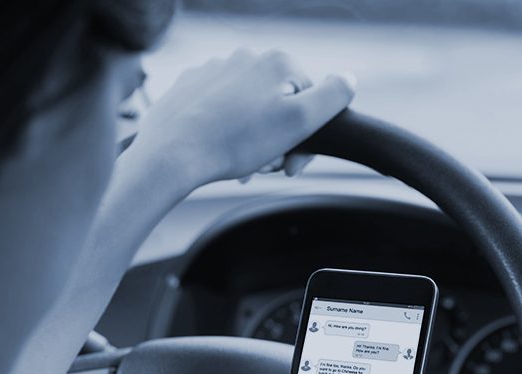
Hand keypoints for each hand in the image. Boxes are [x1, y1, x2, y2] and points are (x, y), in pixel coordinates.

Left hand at [130, 48, 355, 192]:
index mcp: (277, 62)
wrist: (172, 153)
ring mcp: (215, 70)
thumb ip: (333, 97)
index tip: (291, 165)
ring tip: (242, 164)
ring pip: (251, 110)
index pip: (311, 100)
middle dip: (280, 140)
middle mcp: (246, 57)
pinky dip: (227, 132)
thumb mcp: (300, 121)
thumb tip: (349, 79)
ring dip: (255, 140)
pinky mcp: (191, 87)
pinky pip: (221, 111)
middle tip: (266, 168)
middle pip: (280, 105)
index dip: (308, 137)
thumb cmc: (237, 141)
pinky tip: (220, 152)